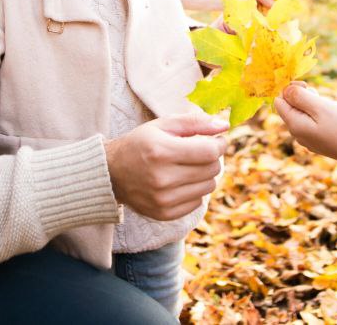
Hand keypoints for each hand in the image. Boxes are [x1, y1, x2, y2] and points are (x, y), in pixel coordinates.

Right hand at [106, 112, 228, 220]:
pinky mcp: (164, 214)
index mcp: (162, 151)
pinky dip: (195, 191)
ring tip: (190, 166)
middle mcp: (162, 178)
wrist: (111, 173)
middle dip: (212, 158)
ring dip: (205, 175)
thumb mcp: (163, 124)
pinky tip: (181, 182)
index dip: (219, 145)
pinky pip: (197, 202)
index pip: (209, 152)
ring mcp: (163, 199)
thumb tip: (224, 127)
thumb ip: (195, 123)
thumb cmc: (140, 143)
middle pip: (212, 170)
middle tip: (201, 152)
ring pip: (208, 187)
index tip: (217, 141)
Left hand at [275, 82, 336, 199]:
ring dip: (313, 105)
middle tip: (320, 97)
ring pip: (303, 113)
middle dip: (302, 97)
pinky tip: (334, 117)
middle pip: (290, 107)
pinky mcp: (319, 141)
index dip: (289, 89)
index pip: (279, 101)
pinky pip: (312, 122)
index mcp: (294, 125)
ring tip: (329, 108)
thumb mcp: (321, 107)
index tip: (307, 87)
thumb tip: (283, 90)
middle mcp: (298, 134)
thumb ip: (299, 97)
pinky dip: (320, 114)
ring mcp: (309, 139)